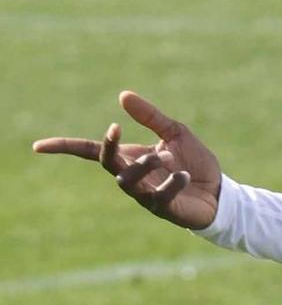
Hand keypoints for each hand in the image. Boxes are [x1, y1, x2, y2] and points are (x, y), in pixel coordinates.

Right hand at [33, 90, 222, 230]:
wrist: (220, 193)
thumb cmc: (194, 163)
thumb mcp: (174, 132)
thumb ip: (150, 117)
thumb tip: (122, 95)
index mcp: (130, 157)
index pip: (90, 152)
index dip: (65, 147)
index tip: (39, 146)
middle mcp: (133, 176)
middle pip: (106, 164)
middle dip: (108, 147)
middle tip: (116, 129)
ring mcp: (146, 194)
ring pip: (128, 182)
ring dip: (144, 165)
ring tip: (167, 157)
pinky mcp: (164, 209)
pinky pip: (159, 197)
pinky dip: (171, 183)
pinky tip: (183, 174)